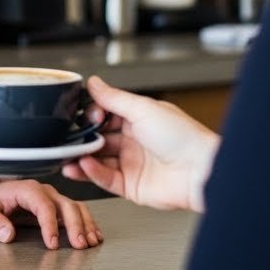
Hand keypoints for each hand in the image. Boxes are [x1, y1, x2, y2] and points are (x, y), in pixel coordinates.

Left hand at [0, 179, 103, 248]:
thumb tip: (7, 234)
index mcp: (26, 189)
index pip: (43, 205)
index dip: (50, 225)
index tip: (52, 244)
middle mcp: (44, 191)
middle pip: (65, 205)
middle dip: (75, 225)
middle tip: (80, 245)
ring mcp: (53, 198)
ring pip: (76, 207)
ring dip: (86, 224)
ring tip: (91, 243)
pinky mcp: (58, 206)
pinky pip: (78, 211)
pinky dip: (88, 223)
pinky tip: (94, 236)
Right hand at [62, 75, 218, 211]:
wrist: (201, 171)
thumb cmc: (183, 137)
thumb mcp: (143, 108)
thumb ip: (114, 98)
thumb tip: (94, 83)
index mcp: (138, 119)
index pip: (105, 114)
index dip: (93, 115)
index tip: (85, 114)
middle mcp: (133, 141)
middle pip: (99, 138)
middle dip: (82, 138)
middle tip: (68, 137)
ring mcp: (132, 164)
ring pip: (98, 160)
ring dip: (81, 158)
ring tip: (67, 155)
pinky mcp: (131, 186)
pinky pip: (106, 179)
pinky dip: (91, 173)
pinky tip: (83, 166)